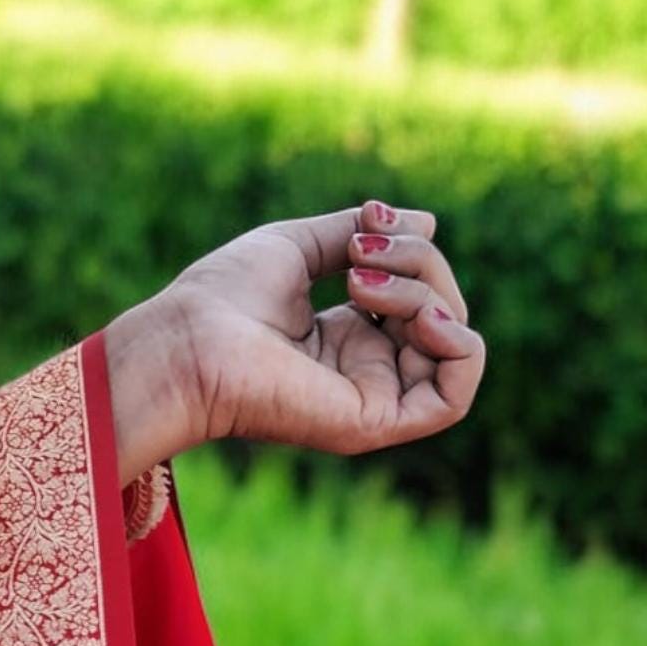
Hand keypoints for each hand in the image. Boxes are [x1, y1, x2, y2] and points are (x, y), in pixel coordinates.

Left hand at [105, 200, 486, 479]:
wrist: (188, 342)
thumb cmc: (223, 299)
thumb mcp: (300, 246)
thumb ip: (362, 233)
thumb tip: (431, 222)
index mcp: (344, 337)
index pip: (418, 293)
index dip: (409, 245)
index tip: (363, 222)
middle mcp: (361, 371)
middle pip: (442, 310)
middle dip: (420, 261)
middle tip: (358, 254)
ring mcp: (369, 399)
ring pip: (452, 343)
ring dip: (429, 293)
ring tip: (363, 282)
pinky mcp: (371, 424)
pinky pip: (454, 397)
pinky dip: (458, 345)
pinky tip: (422, 317)